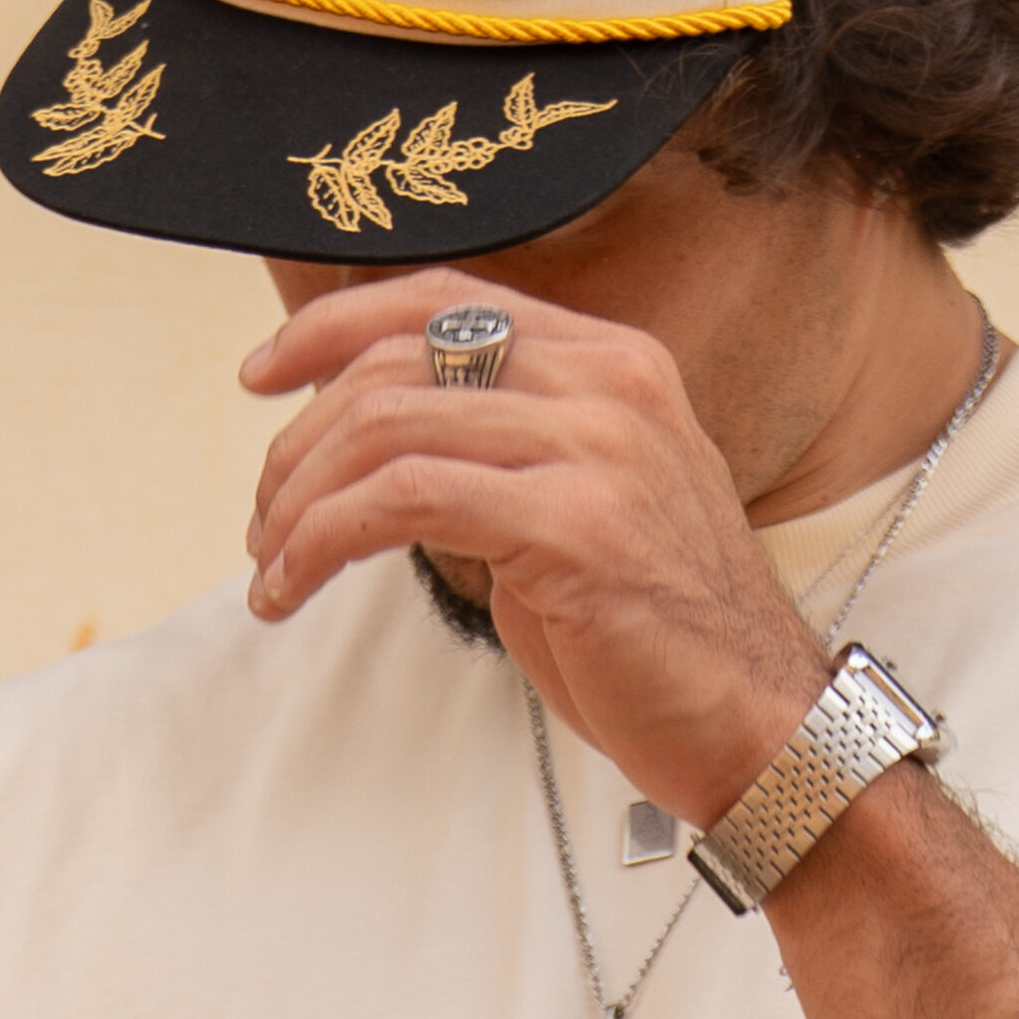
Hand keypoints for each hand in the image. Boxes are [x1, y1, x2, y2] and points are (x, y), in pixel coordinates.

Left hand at [241, 269, 828, 826]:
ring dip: (299, 501)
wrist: (758, 720)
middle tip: (264, 516)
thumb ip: (504, 443)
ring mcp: (599, 447)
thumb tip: (372, 429)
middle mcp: (609, 382)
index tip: (261, 374)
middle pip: (398, 363)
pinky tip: (294, 587)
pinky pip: (404, 501)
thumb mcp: (580, 497)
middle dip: (299, 441)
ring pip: (387, 428)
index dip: (335, 325)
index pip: (444, 298)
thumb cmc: (654, 626)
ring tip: (273, 564)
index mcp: (612, 360)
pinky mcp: (576, 524)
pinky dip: (323, 540)